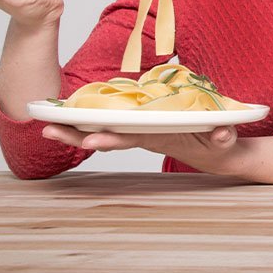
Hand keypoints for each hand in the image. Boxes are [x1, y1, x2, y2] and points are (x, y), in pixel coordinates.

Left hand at [41, 124, 241, 173]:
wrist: (217, 154)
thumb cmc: (220, 145)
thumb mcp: (225, 143)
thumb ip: (223, 137)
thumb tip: (221, 134)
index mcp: (162, 138)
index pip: (133, 138)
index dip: (112, 139)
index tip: (91, 141)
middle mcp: (145, 136)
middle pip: (107, 137)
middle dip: (77, 136)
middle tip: (47, 132)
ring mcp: (142, 133)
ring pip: (104, 132)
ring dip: (75, 130)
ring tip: (47, 125)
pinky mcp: (142, 128)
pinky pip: (112, 126)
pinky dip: (90, 123)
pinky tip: (70, 118)